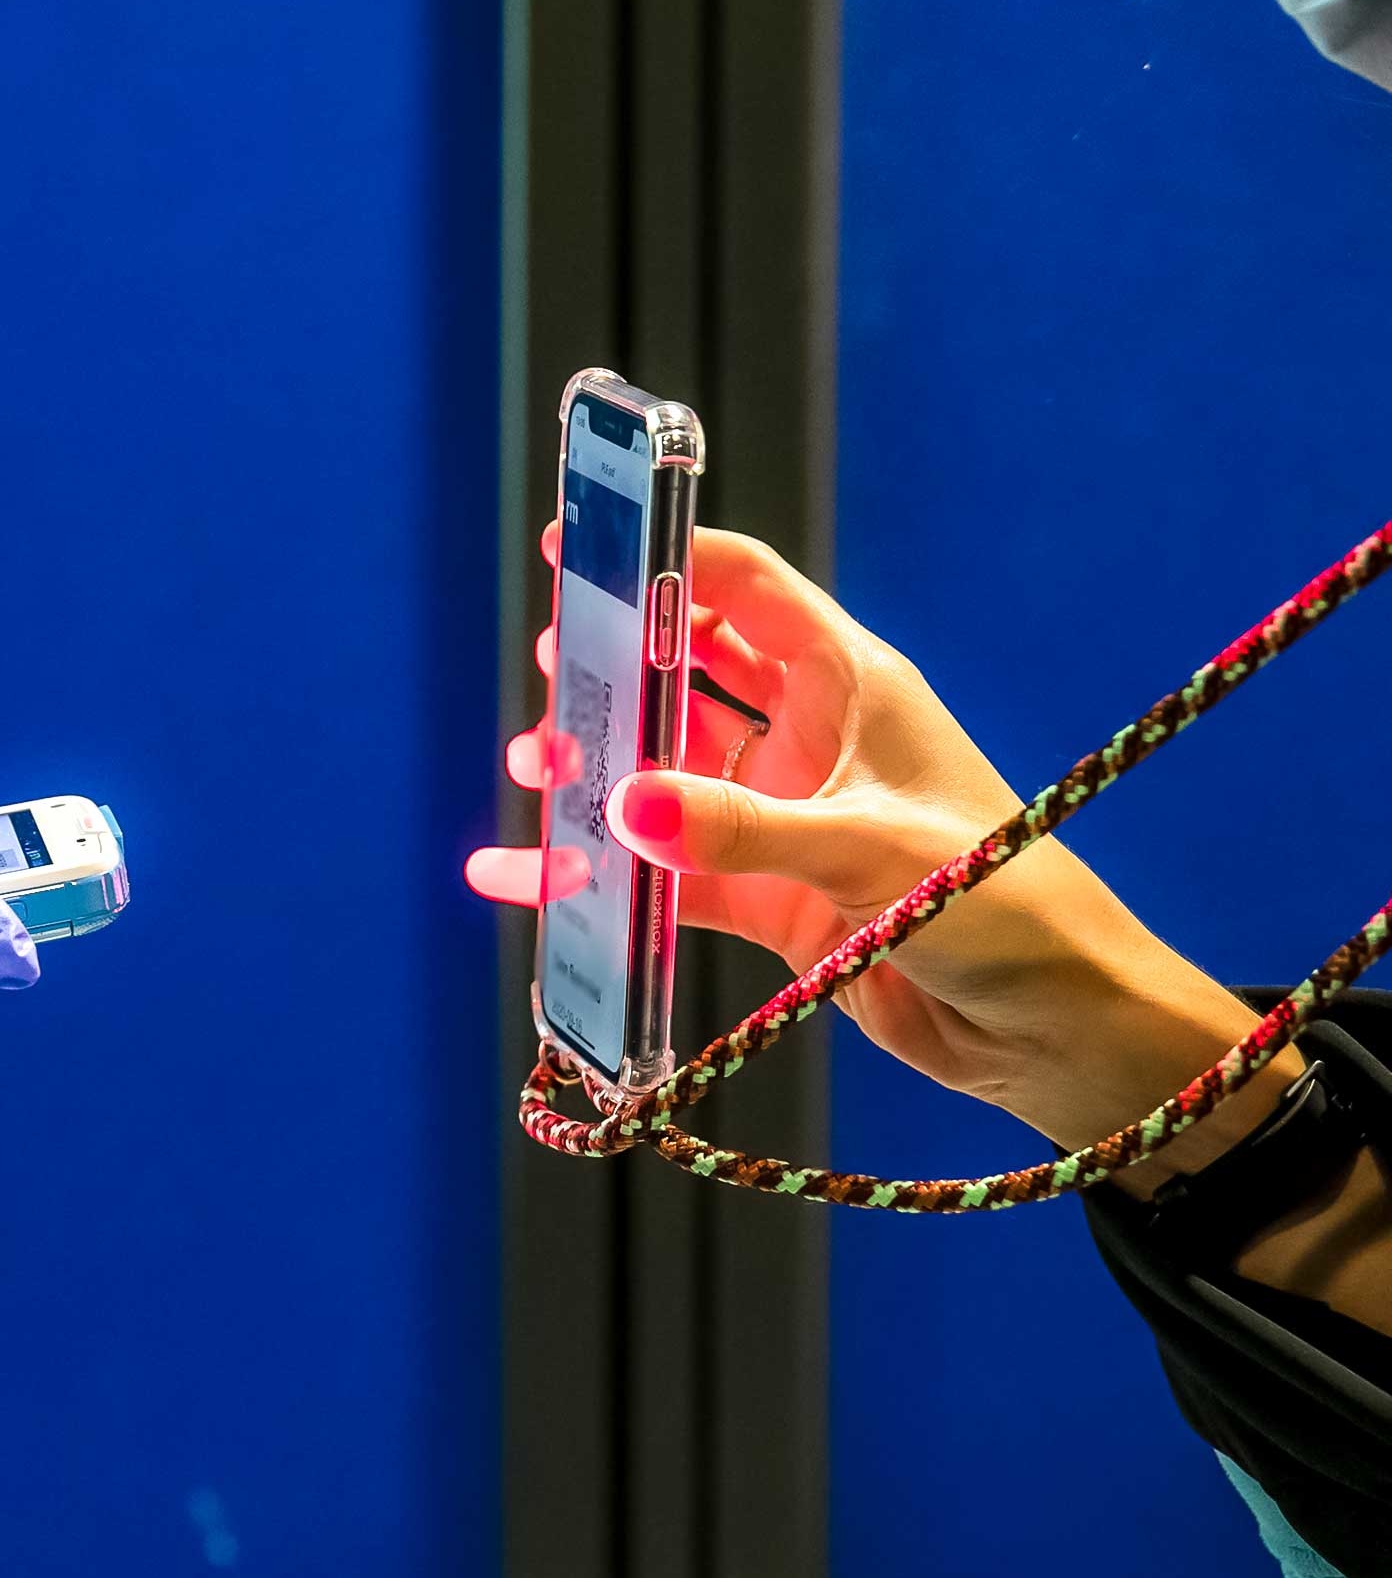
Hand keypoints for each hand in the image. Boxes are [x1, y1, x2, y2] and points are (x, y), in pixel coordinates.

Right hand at [471, 527, 1294, 1180]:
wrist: (1051, 1027)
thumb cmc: (1004, 904)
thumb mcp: (869, 850)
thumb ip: (740, 829)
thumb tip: (621, 804)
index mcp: (850, 687)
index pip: (747, 592)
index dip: (667, 562)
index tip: (580, 550)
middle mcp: (810, 742)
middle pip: (689, 674)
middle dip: (616, 666)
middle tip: (553, 670)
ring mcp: (783, 820)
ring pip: (665, 776)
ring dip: (599, 769)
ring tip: (537, 765)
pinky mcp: (767, 898)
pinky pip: (662, 876)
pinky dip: (599, 875)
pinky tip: (527, 875)